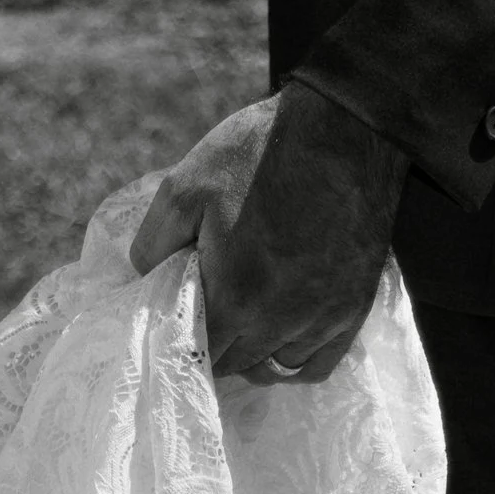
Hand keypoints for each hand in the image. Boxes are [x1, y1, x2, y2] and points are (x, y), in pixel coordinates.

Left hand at [131, 80, 410, 384]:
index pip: (197, 353)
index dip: (183, 339)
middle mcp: (279, 320)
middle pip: (235, 365)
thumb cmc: (258, 151)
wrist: (343, 124)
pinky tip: (282, 338)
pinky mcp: (352, 308)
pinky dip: (295, 360)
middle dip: (216, 346)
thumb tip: (142, 279)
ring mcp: (321, 317)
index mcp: (235, 295)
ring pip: (274, 369)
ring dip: (254, 354)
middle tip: (209, 316)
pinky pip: (316, 365)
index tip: (180, 320)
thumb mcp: (185, 185)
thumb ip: (153, 242)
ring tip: (245, 325)